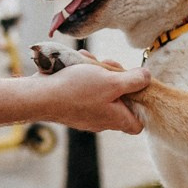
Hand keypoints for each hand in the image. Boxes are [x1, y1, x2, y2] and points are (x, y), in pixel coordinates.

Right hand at [31, 62, 149, 134]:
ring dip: (98, 73)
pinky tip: (77, 64)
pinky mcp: (72, 105)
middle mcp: (101, 121)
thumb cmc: (76, 91)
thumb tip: (147, 78)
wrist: (39, 96)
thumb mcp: (112, 81)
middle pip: (119, 101)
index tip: (135, 87)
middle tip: (109, 67)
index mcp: (116, 119)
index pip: (138, 124)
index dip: (141, 107)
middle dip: (116, 79)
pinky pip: (84, 90)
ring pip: (101, 91)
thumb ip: (133, 80)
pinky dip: (83, 75)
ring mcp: (86, 114)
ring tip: (89, 62)